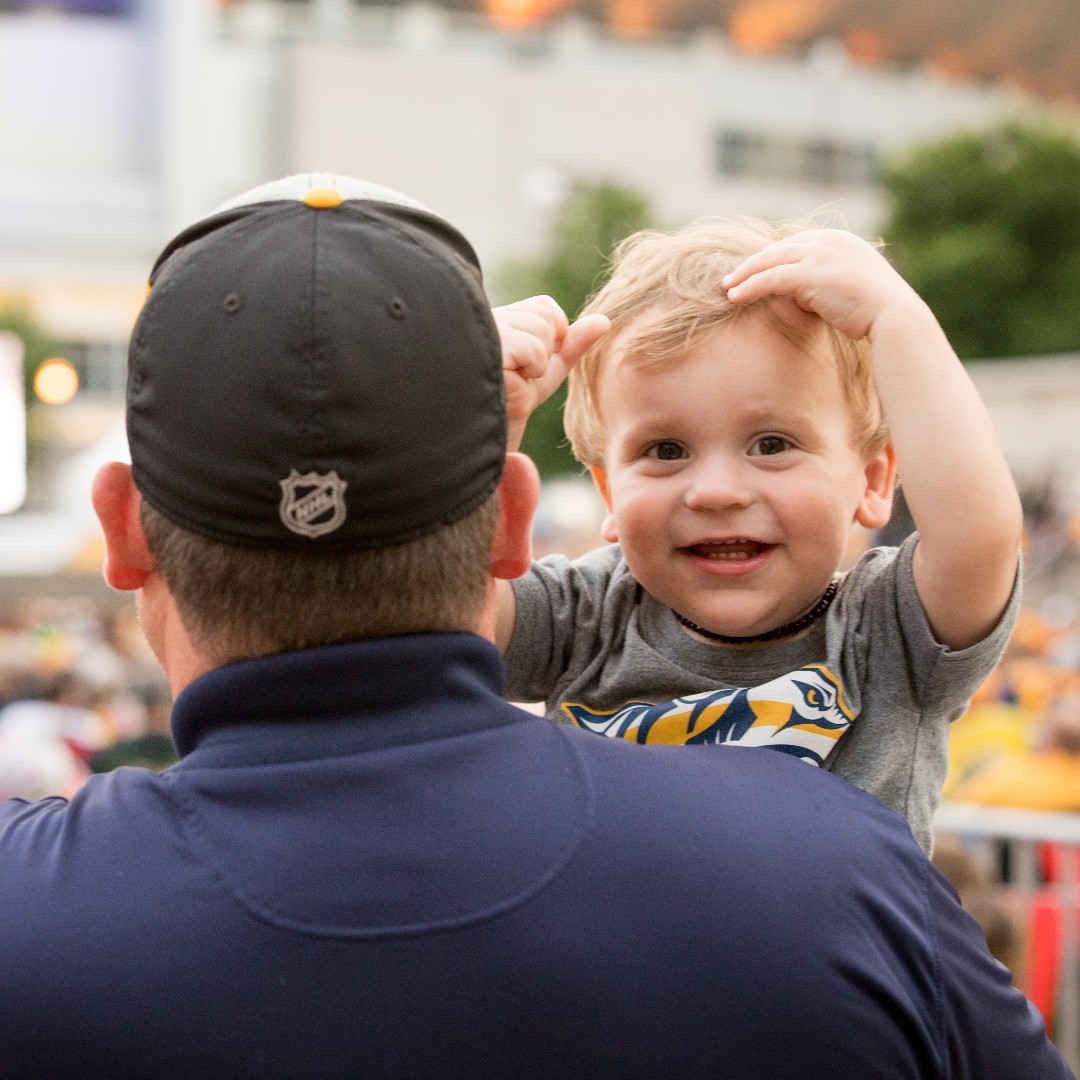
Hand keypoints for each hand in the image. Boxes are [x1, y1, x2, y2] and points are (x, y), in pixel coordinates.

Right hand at [494, 296, 609, 450]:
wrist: (486, 438)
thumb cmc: (511, 404)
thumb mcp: (548, 371)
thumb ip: (573, 344)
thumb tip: (604, 320)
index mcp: (499, 318)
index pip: (544, 306)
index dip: (551, 336)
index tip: (530, 367)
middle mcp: (487, 316)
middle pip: (546, 315)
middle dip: (544, 350)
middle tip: (520, 376)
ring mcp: (484, 327)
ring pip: (542, 327)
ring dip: (538, 363)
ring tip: (513, 379)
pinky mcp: (487, 343)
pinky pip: (534, 346)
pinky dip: (532, 369)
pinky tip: (510, 382)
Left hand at [721, 230, 924, 342]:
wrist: (894, 316)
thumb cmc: (876, 311)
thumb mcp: (852, 286)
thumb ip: (828, 282)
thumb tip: (804, 296)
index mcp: (839, 240)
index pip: (796, 244)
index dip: (772, 258)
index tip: (756, 270)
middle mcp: (827, 241)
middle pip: (778, 249)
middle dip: (753, 264)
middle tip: (732, 277)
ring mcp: (819, 255)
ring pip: (769, 261)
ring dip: (744, 274)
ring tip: (727, 287)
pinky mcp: (810, 274)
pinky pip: (770, 279)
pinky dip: (749, 287)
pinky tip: (734, 297)